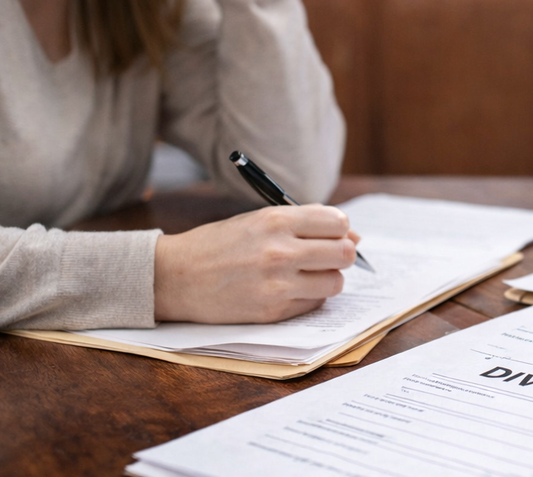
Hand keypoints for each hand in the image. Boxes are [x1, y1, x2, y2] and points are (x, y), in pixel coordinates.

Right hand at [153, 204, 359, 323]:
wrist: (176, 276)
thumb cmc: (221, 244)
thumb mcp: (260, 219)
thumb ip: (306, 224)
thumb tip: (356, 236)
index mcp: (277, 220)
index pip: (338, 222)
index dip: (341, 229)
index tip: (333, 234)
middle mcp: (280, 251)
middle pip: (344, 253)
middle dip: (342, 254)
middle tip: (326, 256)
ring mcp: (277, 284)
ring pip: (335, 282)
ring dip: (328, 278)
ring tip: (307, 274)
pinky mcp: (272, 311)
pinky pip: (314, 304)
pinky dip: (309, 297)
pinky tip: (289, 289)